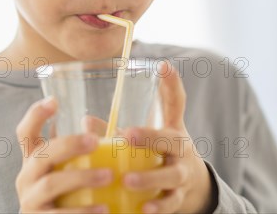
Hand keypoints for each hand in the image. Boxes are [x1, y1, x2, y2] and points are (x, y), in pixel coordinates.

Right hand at [14, 97, 112, 213]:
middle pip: (42, 154)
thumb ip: (87, 146)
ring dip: (82, 177)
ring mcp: (30, 201)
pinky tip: (104, 209)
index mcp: (35, 160)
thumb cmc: (74, 192)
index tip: (54, 100)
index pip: (26, 133)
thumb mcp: (77, 166)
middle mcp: (27, 177)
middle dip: (69, 145)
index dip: (35, 115)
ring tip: (109, 176)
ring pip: (51, 183)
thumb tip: (91, 121)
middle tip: (95, 142)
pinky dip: (83, 212)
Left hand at [121, 61, 216, 213]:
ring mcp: (181, 175)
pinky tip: (143, 211)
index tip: (156, 77)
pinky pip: (170, 205)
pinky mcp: (178, 199)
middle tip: (127, 136)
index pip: (173, 104)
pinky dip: (158, 208)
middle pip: (170, 142)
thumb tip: (84, 119)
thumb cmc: (163, 152)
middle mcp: (180, 150)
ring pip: (170, 177)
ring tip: (127, 182)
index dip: (170, 86)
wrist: (192, 184)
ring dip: (149, 179)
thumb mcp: (151, 135)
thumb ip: (118, 128)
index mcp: (172, 130)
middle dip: (150, 138)